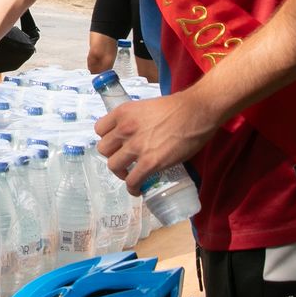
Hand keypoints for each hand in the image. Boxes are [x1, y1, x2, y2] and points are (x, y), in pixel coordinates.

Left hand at [93, 91, 216, 195]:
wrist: (196, 112)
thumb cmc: (176, 108)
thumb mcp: (145, 107)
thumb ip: (134, 120)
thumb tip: (134, 134)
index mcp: (122, 112)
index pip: (99, 129)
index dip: (107, 138)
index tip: (116, 144)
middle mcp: (124, 128)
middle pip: (103, 149)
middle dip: (113, 155)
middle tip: (124, 159)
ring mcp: (136, 146)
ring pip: (114, 166)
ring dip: (121, 173)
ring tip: (130, 175)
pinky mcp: (150, 162)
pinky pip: (132, 180)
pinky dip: (133, 187)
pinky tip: (137, 189)